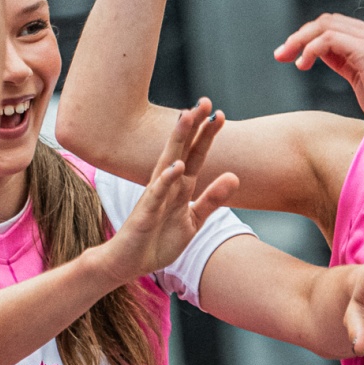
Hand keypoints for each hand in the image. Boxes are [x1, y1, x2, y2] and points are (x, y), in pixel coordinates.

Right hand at [96, 100, 239, 283]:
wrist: (128, 262)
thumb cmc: (159, 240)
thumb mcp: (194, 219)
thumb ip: (213, 198)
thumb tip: (235, 176)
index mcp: (180, 186)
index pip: (196, 155)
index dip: (207, 135)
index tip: (220, 114)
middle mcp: (166, 185)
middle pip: (182, 150)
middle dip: (192, 126)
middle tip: (204, 101)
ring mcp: (154, 198)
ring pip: (167, 164)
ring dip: (177, 141)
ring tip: (187, 118)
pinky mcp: (145, 214)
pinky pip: (156, 195)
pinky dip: (166, 181)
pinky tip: (176, 167)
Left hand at [274, 14, 363, 135]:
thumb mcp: (357, 76)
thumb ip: (340, 59)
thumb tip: (315, 51)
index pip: (333, 24)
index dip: (308, 36)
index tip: (290, 54)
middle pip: (326, 21)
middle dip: (299, 36)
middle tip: (280, 55)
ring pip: (324, 26)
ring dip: (300, 41)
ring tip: (287, 58)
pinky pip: (328, 40)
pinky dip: (310, 49)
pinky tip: (303, 64)